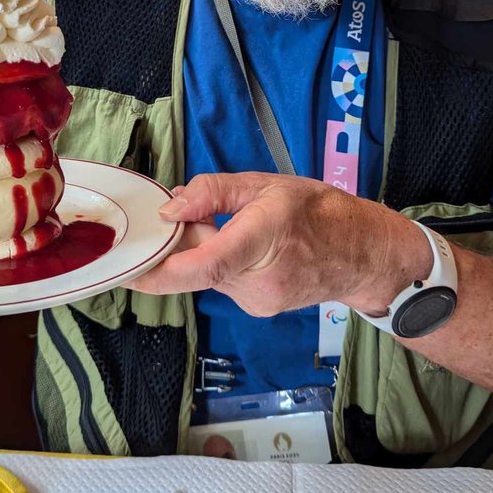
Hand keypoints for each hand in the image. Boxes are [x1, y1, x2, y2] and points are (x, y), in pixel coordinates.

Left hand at [134, 172, 431, 316]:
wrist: (363, 255)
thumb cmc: (320, 211)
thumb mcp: (267, 184)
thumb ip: (213, 192)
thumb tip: (169, 207)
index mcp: (265, 238)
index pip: (205, 265)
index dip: (160, 269)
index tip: (128, 265)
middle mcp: (260, 279)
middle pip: (196, 269)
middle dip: (177, 245)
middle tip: (176, 218)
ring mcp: (258, 301)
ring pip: (206, 276)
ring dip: (200, 253)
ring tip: (224, 226)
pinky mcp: (257, 308)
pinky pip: (221, 282)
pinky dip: (217, 263)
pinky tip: (238, 245)